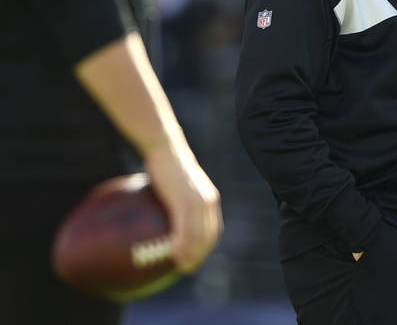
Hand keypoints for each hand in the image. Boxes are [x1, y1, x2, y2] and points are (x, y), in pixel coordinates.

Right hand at [144, 139, 223, 272]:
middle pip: (209, 235)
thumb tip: (163, 214)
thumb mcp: (175, 186)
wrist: (165, 149)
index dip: (206, 245)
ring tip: (182, 267)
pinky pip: (185, 230)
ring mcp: (198, 202)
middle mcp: (208, 202)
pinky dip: (182, 245)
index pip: (213, 227)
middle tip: (188, 268)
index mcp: (209, 198)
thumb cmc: (165, 165)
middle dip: (200, 254)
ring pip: (199, 236)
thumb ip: (175, 201)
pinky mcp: (185, 202)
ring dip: (192, 254)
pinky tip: (173, 255)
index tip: (197, 257)